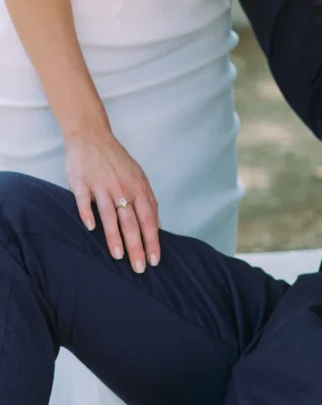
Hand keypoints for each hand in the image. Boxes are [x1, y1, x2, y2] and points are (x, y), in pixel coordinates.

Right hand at [65, 132, 160, 273]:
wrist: (92, 136)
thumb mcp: (138, 177)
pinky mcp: (81, 183)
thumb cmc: (117, 161)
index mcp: (138, 187)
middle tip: (139, 268)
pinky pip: (84, 201)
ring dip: (114, 236)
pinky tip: (90, 228)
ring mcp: (101, 185)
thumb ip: (147, 201)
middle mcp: (122, 188)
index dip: (152, 239)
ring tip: (118, 256)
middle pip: (131, 221)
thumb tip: (157, 227)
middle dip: (136, 246)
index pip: (148, 218)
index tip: (155, 260)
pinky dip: (87, 213)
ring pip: (109, 214)